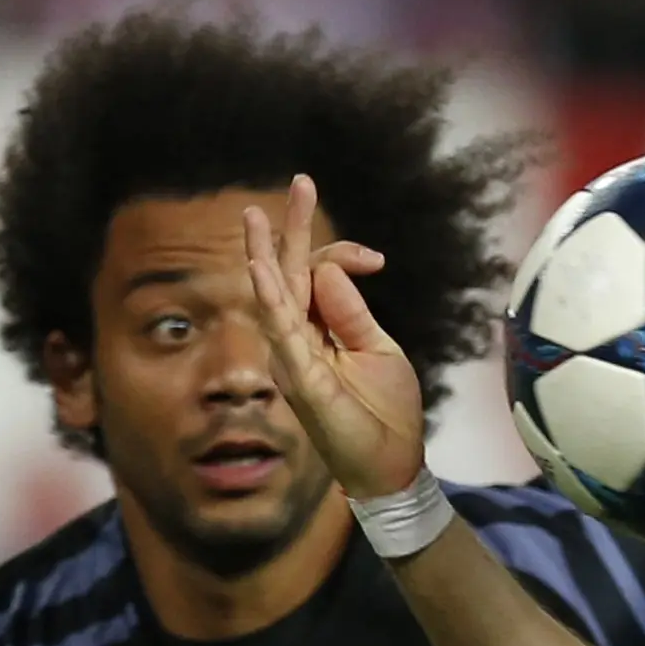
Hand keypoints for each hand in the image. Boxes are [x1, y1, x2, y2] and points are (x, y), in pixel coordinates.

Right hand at [244, 174, 423, 498]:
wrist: (392, 464)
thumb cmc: (385, 410)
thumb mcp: (377, 349)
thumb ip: (351, 310)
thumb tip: (329, 267)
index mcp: (321, 331)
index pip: (317, 275)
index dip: (342, 255)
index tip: (376, 259)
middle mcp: (300, 340)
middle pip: (289, 275)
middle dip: (292, 228)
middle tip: (300, 181)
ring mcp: (296, 358)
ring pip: (275, 297)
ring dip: (265, 254)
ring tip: (253, 216)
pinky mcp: (301, 379)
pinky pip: (281, 333)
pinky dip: (271, 299)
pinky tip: (260, 269)